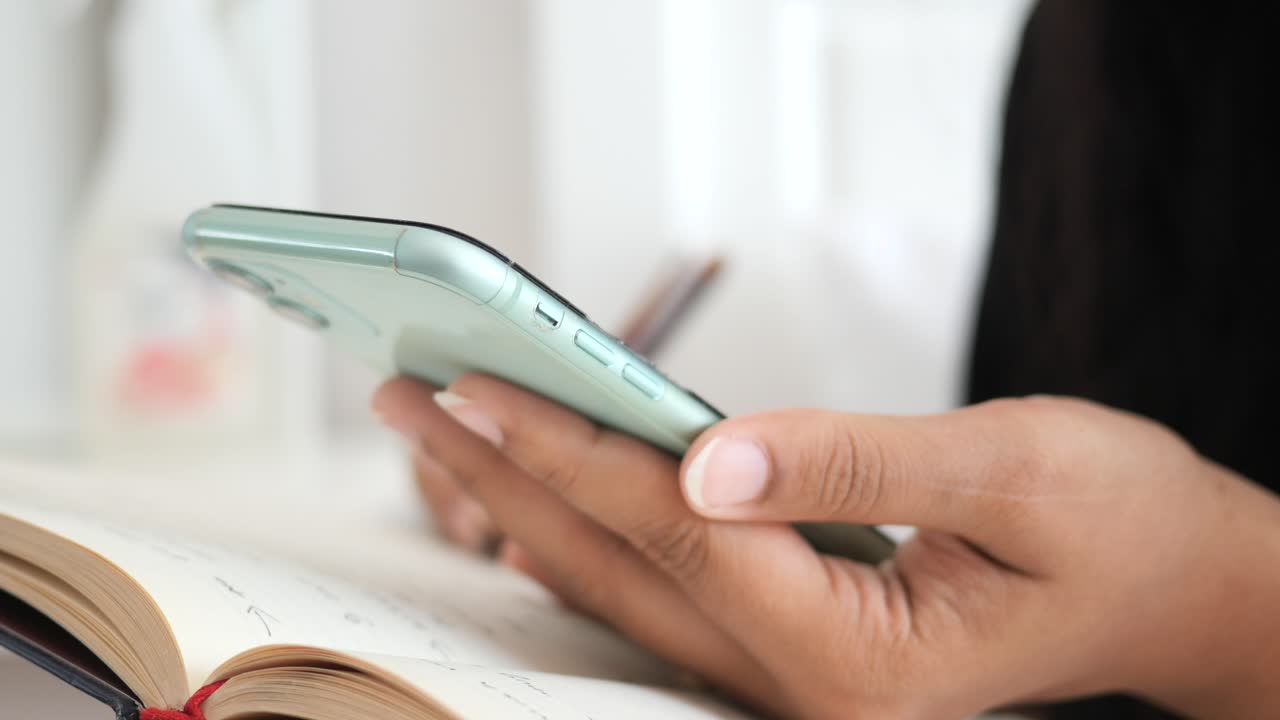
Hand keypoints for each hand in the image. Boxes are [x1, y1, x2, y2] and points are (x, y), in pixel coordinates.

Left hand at [373, 375, 1279, 718]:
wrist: (1170, 587)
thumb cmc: (1119, 526)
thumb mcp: (1015, 474)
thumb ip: (855, 463)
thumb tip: (705, 453)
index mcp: (856, 660)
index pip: (677, 535)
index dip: (569, 450)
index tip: (473, 381)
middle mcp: (805, 690)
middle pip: (621, 569)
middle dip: (506, 478)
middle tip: (410, 400)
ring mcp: (791, 682)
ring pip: (624, 588)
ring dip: (526, 507)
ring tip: (442, 438)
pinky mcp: (792, 649)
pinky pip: (661, 600)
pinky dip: (586, 542)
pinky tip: (526, 507)